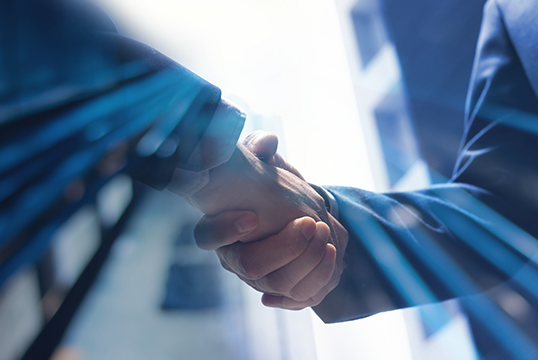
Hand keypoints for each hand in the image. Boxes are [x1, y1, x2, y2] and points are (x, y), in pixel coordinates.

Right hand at [192, 131, 347, 308]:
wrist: (293, 210)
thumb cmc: (267, 183)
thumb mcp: (258, 158)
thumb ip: (257, 146)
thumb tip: (266, 143)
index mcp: (218, 228)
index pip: (206, 237)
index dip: (226, 230)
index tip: (252, 217)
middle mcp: (234, 258)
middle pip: (251, 268)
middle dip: (286, 246)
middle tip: (311, 221)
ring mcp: (258, 278)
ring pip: (278, 285)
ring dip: (308, 260)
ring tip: (325, 233)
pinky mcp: (285, 288)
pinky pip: (299, 296)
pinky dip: (318, 278)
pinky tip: (331, 253)